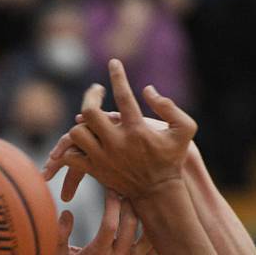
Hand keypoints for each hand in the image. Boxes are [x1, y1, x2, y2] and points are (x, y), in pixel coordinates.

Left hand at [43, 59, 196, 199]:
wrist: (156, 192)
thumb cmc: (172, 158)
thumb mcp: (184, 129)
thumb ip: (170, 107)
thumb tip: (148, 89)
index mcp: (137, 129)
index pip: (123, 96)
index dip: (118, 75)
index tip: (114, 62)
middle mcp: (116, 142)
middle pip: (90, 112)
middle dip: (90, 96)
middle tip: (97, 90)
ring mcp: (102, 157)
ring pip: (77, 133)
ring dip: (82, 123)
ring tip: (91, 118)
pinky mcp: (94, 170)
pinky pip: (71, 156)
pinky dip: (72, 148)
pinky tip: (83, 140)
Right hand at [53, 190, 155, 254]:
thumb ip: (58, 235)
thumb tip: (67, 212)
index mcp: (98, 254)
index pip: (110, 223)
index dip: (112, 203)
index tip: (110, 189)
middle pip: (131, 223)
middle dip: (129, 202)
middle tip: (126, 188)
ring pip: (149, 234)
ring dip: (146, 215)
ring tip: (140, 201)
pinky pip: (156, 246)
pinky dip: (156, 230)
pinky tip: (151, 217)